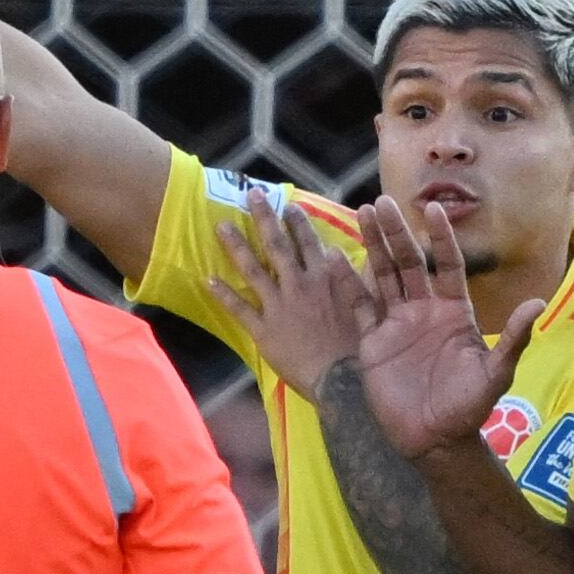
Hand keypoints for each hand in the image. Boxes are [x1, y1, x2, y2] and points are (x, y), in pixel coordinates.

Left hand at [200, 197, 372, 398]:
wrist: (342, 378)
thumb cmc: (359, 346)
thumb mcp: (366, 305)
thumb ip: (354, 279)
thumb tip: (345, 256)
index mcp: (324, 278)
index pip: (308, 242)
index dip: (297, 222)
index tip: (288, 204)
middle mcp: (299, 286)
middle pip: (278, 246)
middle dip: (264, 217)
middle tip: (251, 195)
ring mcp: (279, 307)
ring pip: (254, 270)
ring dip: (236, 246)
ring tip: (221, 226)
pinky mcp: (264, 331)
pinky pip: (240, 309)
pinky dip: (224, 294)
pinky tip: (208, 280)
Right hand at [348, 198, 544, 457]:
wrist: (434, 440)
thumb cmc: (468, 408)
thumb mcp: (495, 373)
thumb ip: (513, 338)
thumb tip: (538, 303)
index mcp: (454, 311)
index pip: (447, 264)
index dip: (440, 238)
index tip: (434, 208)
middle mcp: (424, 310)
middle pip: (408, 262)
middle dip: (396, 232)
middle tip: (382, 201)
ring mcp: (396, 323)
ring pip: (383, 275)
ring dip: (373, 245)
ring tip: (361, 212)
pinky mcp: (373, 342)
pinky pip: (359, 306)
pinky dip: (348, 283)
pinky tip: (335, 259)